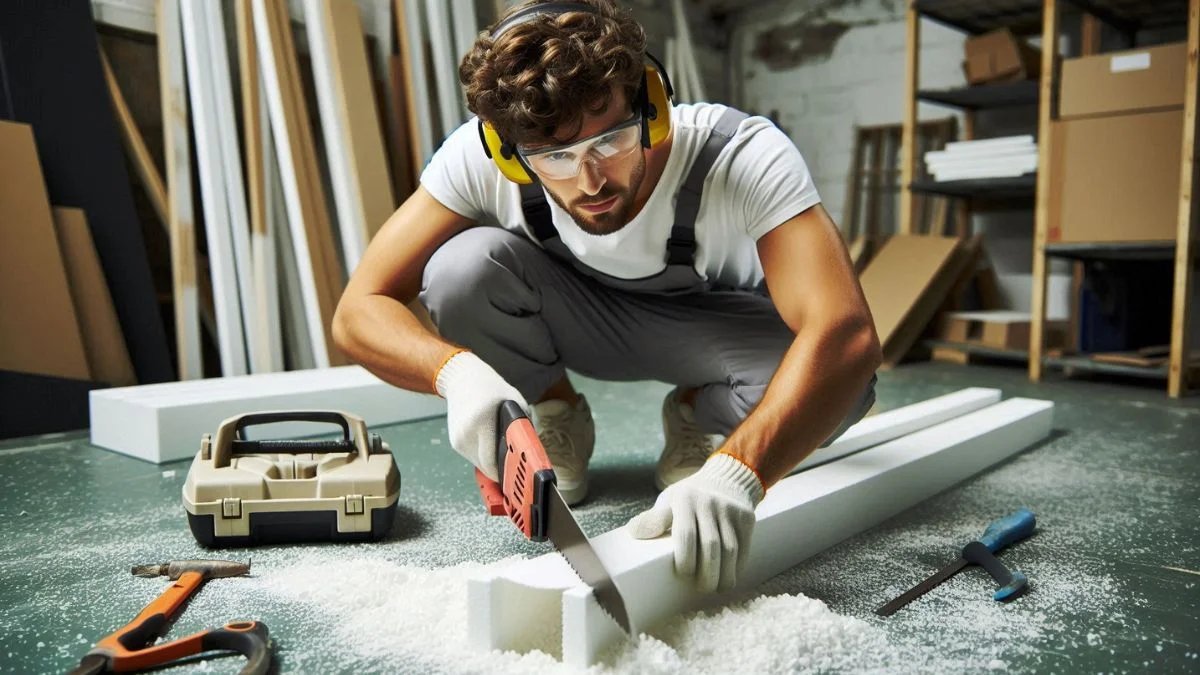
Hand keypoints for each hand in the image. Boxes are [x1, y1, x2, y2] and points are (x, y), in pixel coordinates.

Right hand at [434, 350, 527, 479]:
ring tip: (503, 452)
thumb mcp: (514, 399)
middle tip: (515, 470)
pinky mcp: (455, 442)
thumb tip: (531, 448)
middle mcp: (466, 433)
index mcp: (481, 422)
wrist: (461, 379)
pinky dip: (483, 454)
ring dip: (491, 462)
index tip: (517, 478)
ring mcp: (458, 439)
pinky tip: (490, 442)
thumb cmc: (491, 388)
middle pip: (485, 466)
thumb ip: (522, 424)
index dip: (504, 473)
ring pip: (478, 463)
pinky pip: (473, 456)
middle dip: (500, 470)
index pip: (491, 460)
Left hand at [627, 453, 764, 592]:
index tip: (683, 574)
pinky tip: (729, 577)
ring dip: (724, 574)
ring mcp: (729, 510)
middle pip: (711, 546)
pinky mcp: (745, 518)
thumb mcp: (669, 500)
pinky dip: (737, 566)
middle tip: (701, 589)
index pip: (686, 534)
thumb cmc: (689, 497)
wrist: (726, 478)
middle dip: (707, 573)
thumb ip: (654, 518)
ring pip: (730, 550)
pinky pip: (743, 547)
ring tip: (716, 589)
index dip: (685, 559)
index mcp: (685, 498)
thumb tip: (633, 533)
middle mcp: (709, 503)